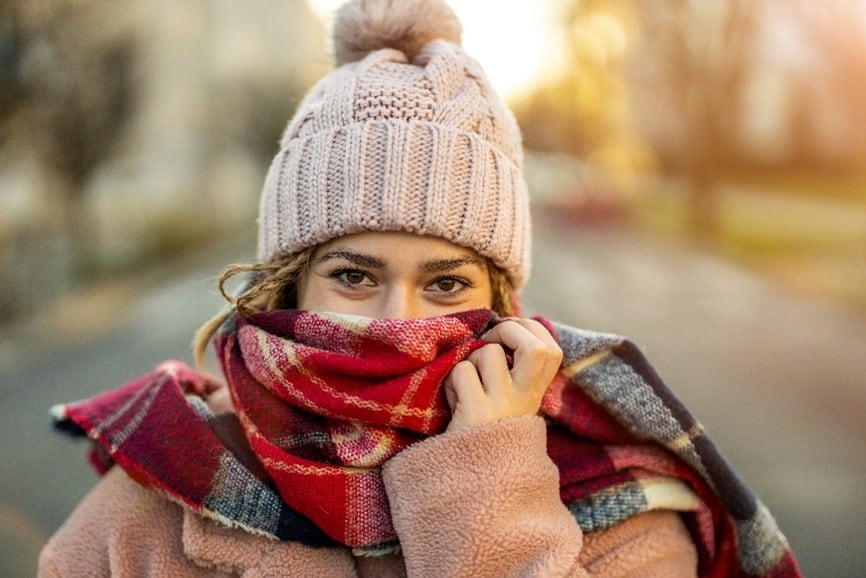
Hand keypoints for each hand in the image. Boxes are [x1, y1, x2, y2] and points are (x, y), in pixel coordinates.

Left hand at [444, 318, 561, 431]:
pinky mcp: (478, 413)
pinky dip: (451, 380)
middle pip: (537, 347)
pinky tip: (454, 402)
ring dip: (470, 359)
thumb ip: (513, 373)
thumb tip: (505, 329)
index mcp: (535, 394)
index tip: (508, 334)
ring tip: (466, 383)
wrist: (473, 484)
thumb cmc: (482, 432)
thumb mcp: (507, 403)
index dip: (531, 330)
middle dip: (508, 330)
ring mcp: (504, 406)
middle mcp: (525, 400)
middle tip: (489, 342)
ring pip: (488, 353)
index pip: (552, 349)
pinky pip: (462, 371)